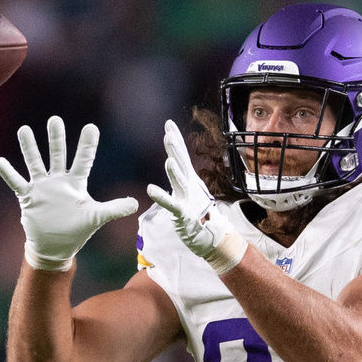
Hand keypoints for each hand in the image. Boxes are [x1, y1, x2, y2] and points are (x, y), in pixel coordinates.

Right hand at [0, 116, 137, 271]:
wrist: (55, 246)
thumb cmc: (77, 229)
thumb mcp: (96, 217)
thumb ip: (114, 209)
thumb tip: (136, 204)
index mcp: (76, 183)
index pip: (83, 160)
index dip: (87, 145)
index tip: (91, 127)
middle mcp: (58, 180)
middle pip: (58, 155)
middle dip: (56, 138)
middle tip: (55, 119)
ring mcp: (42, 187)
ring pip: (35, 163)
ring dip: (30, 148)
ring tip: (24, 130)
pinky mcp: (28, 197)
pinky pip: (17, 182)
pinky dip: (8, 173)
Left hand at [146, 120, 246, 274]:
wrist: (212, 237)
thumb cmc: (199, 215)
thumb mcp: (188, 193)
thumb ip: (181, 178)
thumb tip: (175, 163)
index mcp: (189, 180)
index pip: (181, 156)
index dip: (176, 139)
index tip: (169, 123)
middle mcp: (189, 187)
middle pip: (182, 164)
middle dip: (176, 148)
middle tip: (169, 132)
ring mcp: (187, 200)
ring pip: (180, 183)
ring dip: (174, 173)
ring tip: (168, 161)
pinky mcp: (184, 214)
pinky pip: (171, 205)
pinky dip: (161, 197)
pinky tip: (150, 190)